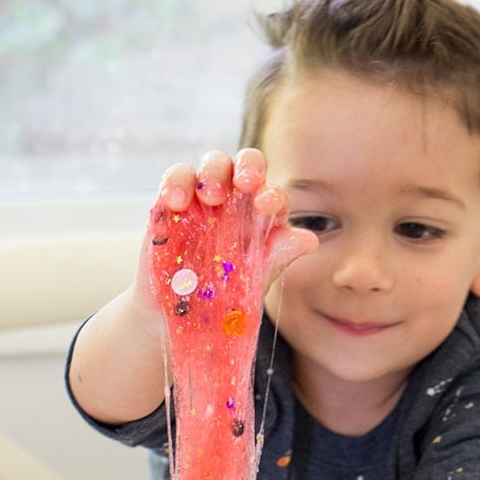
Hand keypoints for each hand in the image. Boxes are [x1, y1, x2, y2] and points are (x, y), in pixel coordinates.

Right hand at [152, 149, 317, 289]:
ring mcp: (203, 197)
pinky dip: (176, 183)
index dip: (272, 194)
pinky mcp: (171, 202)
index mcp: (261, 218)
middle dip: (249, 167)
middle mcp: (236, 200)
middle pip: (247, 164)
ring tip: (210, 196)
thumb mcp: (252, 282)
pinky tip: (176, 202)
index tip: (267, 205)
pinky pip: (176, 178)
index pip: (272, 194)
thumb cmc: (220, 299)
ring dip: (214, 172)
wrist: (176, 316)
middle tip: (245, 182)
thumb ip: (278, 258)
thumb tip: (309, 240)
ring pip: (214, 163)